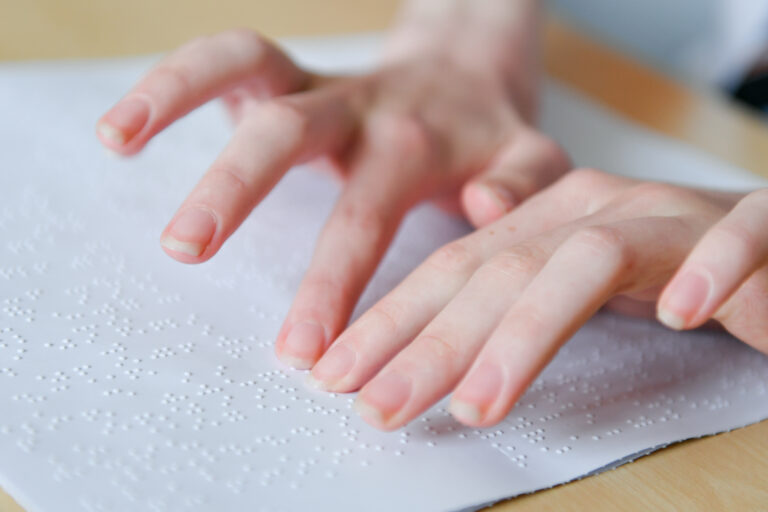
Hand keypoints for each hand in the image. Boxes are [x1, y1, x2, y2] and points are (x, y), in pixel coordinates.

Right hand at [96, 15, 568, 368]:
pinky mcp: (289, 72)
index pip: (368, 213)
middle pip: (292, 138)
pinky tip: (122, 128)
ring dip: (178, 100)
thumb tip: (485, 206)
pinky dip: (171, 84)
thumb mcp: (531, 159)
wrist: (469, 69)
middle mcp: (364, 108)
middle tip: (186, 258)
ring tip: (118, 142)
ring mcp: (323, 85)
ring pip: (249, 76)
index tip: (305, 356)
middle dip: (236, 194)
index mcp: (418, 143)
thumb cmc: (489, 136)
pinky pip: (226, 60)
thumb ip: (523, 184)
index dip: (337, 283)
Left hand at [306, 169, 767, 429]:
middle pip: (500, 270)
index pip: (454, 270)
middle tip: (378, 406)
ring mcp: (672, 214)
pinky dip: (710, 270)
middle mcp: (598, 206)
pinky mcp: (753, 228)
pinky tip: (678, 317)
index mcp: (547, 218)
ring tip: (476, 404)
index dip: (392, 322)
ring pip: (588, 260)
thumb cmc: (660, 263)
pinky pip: (737, 239)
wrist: (762, 235)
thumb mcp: (568, 280)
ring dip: (526, 333)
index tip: (336, 375)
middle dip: (431, 343)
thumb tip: (441, 309)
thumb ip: (510, 290)